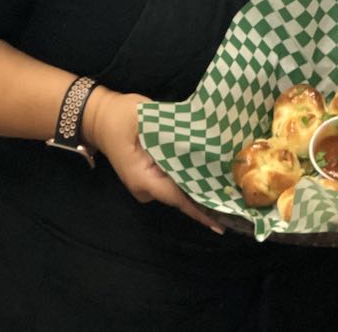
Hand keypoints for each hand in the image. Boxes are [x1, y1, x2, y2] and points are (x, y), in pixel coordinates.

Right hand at [83, 87, 223, 234]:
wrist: (100, 116)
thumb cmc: (120, 116)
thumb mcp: (145, 119)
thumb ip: (172, 133)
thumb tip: (200, 141)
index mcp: (143, 179)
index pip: (179, 198)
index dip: (201, 209)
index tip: (222, 221)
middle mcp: (146, 189)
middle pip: (183, 196)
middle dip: (208, 198)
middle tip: (238, 202)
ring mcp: (148, 185)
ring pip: (180, 189)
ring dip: (202, 188)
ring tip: (232, 191)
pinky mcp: (152, 177)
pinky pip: (175, 182)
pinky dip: (192, 180)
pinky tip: (213, 178)